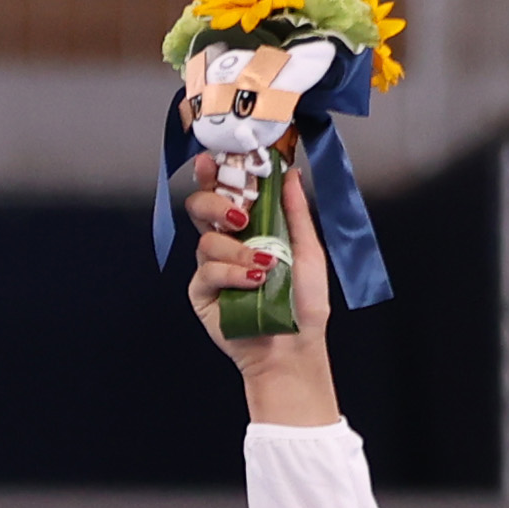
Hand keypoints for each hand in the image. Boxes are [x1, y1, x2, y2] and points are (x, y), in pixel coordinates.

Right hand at [187, 158, 340, 429]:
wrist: (293, 350)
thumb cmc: (304, 305)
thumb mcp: (308, 250)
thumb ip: (296, 212)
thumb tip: (291, 173)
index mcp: (251, 227)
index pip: (227, 190)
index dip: (217, 171)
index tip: (217, 157)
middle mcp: (227, 243)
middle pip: (200, 206)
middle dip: (213, 201)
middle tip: (238, 213)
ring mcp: (212, 268)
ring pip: (205, 239)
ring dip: (236, 250)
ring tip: (264, 267)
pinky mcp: (203, 294)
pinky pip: (206, 272)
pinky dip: (232, 273)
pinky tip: (254, 282)